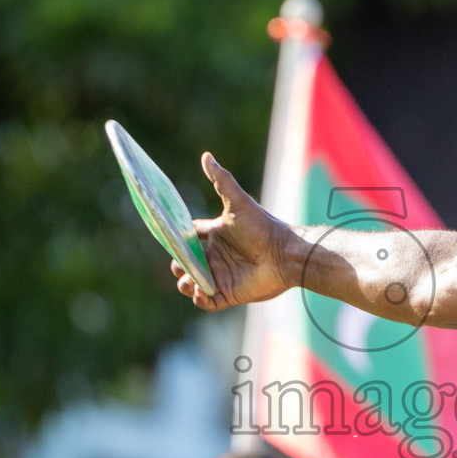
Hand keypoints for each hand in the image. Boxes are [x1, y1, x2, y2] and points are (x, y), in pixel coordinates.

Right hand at [171, 153, 298, 311]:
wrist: (285, 253)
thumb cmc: (262, 227)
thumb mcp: (238, 202)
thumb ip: (221, 180)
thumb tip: (206, 155)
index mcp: (215, 236)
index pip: (188, 238)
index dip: (177, 240)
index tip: (171, 238)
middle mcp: (215, 256)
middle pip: (185, 263)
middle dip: (178, 265)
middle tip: (182, 264)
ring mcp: (221, 276)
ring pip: (192, 283)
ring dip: (186, 284)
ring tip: (192, 280)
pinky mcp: (229, 293)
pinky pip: (207, 302)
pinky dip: (200, 299)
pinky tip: (201, 291)